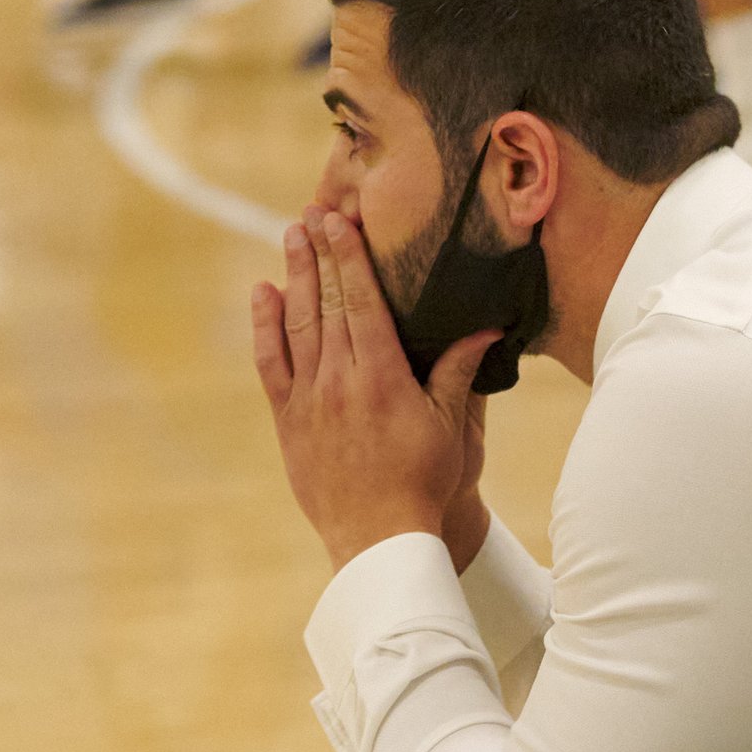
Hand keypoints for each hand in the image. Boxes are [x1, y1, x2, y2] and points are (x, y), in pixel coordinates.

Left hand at [251, 205, 495, 569]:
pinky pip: (271, 365)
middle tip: (311, 211)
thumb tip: (488, 323)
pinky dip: (265, 327)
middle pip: (325, 302)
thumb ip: (460, 370)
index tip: (338, 219)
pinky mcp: (288, 422)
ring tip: (290, 237)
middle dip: (319, 253)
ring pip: (296, 325)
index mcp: (381, 376)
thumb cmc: (425, 482)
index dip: (348, 256)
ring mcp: (308, 401)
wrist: (379, 540)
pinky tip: (263, 295)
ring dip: (293, 277)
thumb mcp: (452, 425)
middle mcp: (339, 381)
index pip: (360, 301)